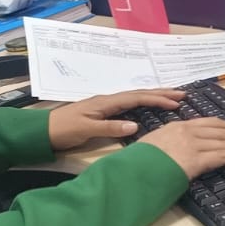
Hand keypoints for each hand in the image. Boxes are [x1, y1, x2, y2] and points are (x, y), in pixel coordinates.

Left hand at [47, 89, 186, 150]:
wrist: (43, 131)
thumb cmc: (64, 130)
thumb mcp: (86, 130)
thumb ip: (110, 127)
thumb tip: (135, 126)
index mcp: (106, 102)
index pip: (136, 98)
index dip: (157, 100)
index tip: (175, 103)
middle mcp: (108, 100)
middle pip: (138, 94)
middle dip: (161, 94)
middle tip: (182, 94)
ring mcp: (105, 105)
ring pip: (135, 97)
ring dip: (154, 96)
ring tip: (171, 97)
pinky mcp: (103, 111)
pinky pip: (129, 104)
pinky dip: (143, 102)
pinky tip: (148, 105)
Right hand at [138, 117, 224, 179]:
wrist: (131, 172)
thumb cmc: (138, 163)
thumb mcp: (153, 145)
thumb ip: (169, 142)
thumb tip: (179, 148)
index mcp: (176, 127)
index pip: (208, 123)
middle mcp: (186, 132)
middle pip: (220, 129)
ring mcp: (192, 144)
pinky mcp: (197, 159)